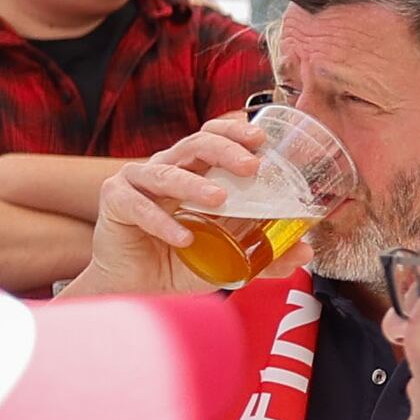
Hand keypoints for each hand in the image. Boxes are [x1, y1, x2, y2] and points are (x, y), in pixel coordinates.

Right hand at [88, 116, 280, 290]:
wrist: (137, 287)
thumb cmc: (180, 261)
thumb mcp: (227, 258)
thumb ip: (264, 253)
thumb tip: (304, 250)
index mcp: (194, 172)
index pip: (213, 138)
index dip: (234, 132)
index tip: (261, 139)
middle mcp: (166, 169)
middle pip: (195, 144)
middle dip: (225, 150)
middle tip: (251, 166)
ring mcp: (138, 182)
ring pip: (165, 172)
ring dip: (194, 184)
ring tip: (219, 199)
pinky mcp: (115, 201)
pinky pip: (138, 206)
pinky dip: (161, 221)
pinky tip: (183, 238)